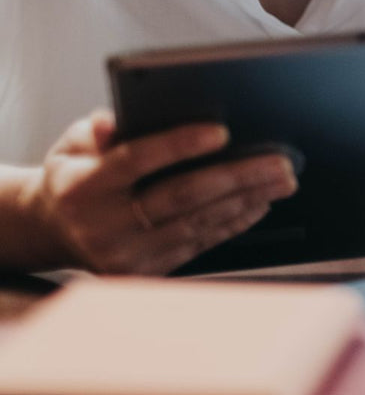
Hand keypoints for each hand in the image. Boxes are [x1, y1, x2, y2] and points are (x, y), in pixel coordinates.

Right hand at [26, 110, 298, 274]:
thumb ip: (96, 130)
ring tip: (282, 180)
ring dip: (248, 200)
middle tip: (280, 161)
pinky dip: (234, 222)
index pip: (136, 160)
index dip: (179, 145)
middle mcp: (103, 226)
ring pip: (198, 223)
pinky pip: (200, 244)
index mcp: (83, 187)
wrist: (53, 230)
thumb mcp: (73, 144)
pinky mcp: (145, 272)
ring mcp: (125, 255)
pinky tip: (260, 204)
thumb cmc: (76, 174)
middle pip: (181, 196)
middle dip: (238, 176)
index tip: (222, 132)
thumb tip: (113, 122)